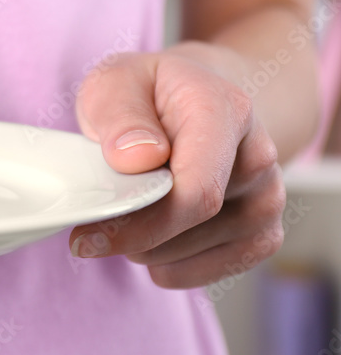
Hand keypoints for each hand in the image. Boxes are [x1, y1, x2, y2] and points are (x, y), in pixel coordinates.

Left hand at [70, 41, 284, 288]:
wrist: (199, 99)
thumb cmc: (151, 93)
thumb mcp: (116, 82)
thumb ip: (120, 114)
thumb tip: (135, 158)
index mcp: (224, 111)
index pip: (195, 191)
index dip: (139, 224)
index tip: (87, 236)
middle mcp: (257, 157)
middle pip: (189, 227)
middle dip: (130, 233)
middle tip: (97, 214)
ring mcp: (266, 199)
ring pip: (189, 254)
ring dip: (144, 246)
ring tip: (132, 205)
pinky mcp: (263, 234)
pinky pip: (203, 273)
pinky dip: (165, 263)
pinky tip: (152, 232)